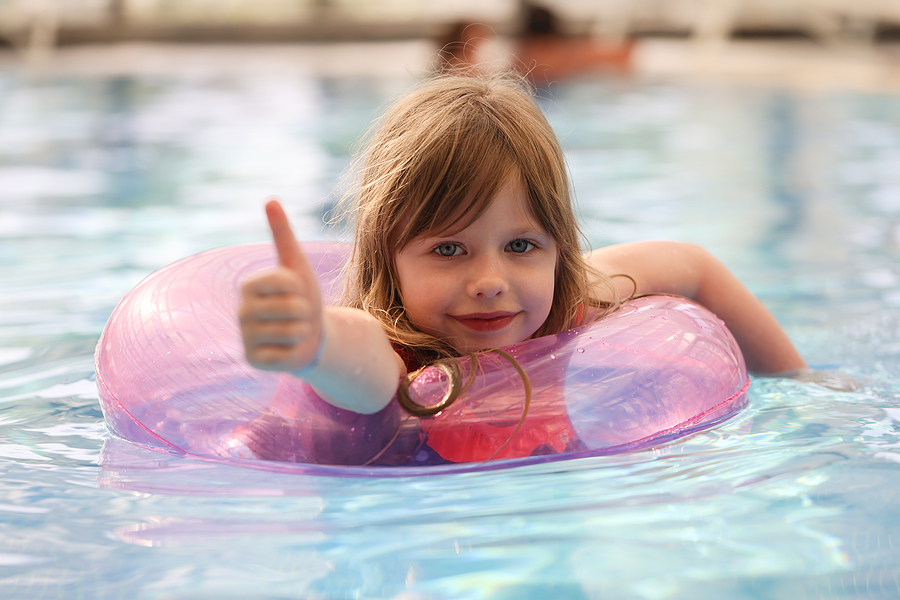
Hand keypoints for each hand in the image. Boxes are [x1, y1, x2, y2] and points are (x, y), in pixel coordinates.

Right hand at [239, 199, 323, 372]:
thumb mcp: (296, 263)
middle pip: (293, 308)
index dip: (301, 286)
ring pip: (294, 331)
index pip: (287, 281)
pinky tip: (287, 349)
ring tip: (294, 330)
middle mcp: (241, 312)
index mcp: (248, 285)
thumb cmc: (302, 295)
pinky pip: (288, 355)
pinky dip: (296, 351)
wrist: (309, 334)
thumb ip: (282, 233)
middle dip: (305, 311)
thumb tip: (270, 199)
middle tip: (297, 315)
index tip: (295, 291)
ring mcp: (245, 338)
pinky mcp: (254, 361)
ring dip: (302, 331)